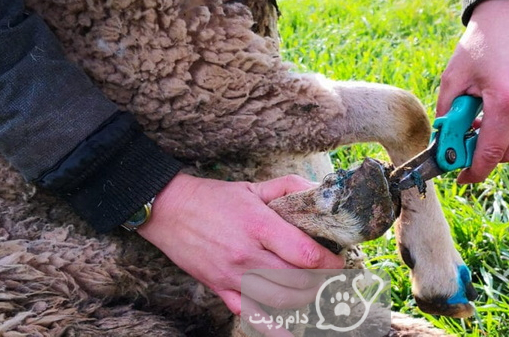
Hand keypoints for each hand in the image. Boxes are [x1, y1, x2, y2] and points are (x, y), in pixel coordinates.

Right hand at [137, 173, 344, 313]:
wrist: (168, 210)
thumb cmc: (213, 198)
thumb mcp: (253, 186)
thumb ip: (288, 188)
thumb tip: (318, 192)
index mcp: (259, 226)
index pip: (305, 253)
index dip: (329, 262)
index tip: (340, 262)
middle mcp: (247, 254)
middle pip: (297, 280)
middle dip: (320, 281)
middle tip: (330, 276)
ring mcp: (233, 275)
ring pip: (279, 299)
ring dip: (303, 298)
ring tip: (313, 291)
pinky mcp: (219, 288)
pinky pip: (249, 313)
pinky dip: (271, 326)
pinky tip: (288, 332)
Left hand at [437, 0, 508, 182]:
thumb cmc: (479, 44)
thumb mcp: (453, 79)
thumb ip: (448, 117)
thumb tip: (444, 146)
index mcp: (505, 100)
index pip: (491, 152)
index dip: (474, 171)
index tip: (460, 179)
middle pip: (508, 155)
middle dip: (484, 158)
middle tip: (463, 147)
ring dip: (498, 145)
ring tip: (478, 125)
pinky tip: (494, 116)